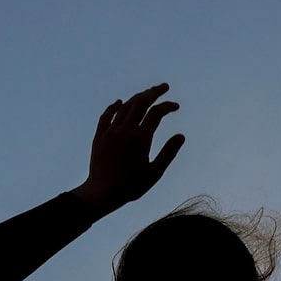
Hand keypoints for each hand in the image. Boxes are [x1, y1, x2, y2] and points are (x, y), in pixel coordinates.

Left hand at [70, 84, 181, 210]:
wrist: (101, 193)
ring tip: (147, 94)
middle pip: (140, 103)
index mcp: (140, 139)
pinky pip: (106, 116)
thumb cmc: (130, 186)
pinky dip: (114, 107)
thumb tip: (181, 136)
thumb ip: (168, 152)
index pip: (156, 114)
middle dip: (153, 92)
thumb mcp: (155, 173)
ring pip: (124, 107)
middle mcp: (124, 131)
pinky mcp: (99, 137)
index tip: (176, 106)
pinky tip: (119, 103)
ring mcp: (110, 132)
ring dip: (137, 98)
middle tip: (164, 87)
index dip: (167, 106)